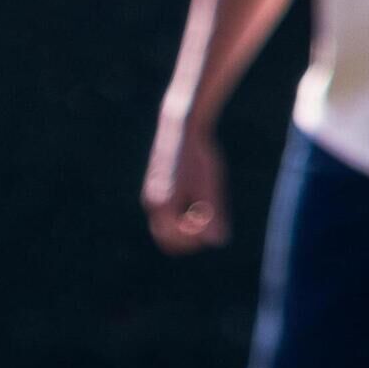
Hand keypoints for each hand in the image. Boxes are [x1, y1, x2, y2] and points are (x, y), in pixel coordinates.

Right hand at [143, 121, 226, 252]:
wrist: (182, 125)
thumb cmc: (200, 152)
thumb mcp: (211, 184)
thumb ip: (212, 214)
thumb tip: (217, 242)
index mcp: (163, 202)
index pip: (173, 240)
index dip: (194, 241)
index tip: (212, 227)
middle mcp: (152, 202)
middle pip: (166, 240)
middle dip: (188, 239)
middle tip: (210, 225)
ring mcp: (151, 197)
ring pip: (166, 228)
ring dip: (186, 228)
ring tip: (207, 208)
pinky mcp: (156, 191)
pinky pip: (166, 216)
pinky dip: (182, 217)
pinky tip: (199, 199)